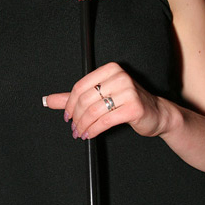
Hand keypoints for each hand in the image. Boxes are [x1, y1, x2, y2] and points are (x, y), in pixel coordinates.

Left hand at [45, 62, 170, 140]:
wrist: (156, 113)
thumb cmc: (127, 103)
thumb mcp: (99, 96)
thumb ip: (74, 98)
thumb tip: (48, 100)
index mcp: (110, 69)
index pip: (80, 86)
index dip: (69, 104)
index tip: (67, 117)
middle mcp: (120, 77)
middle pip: (85, 99)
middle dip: (76, 117)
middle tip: (74, 128)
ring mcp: (129, 91)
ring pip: (94, 111)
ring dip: (83, 125)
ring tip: (81, 133)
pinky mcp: (134, 107)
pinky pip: (106, 120)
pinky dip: (94, 130)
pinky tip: (91, 134)